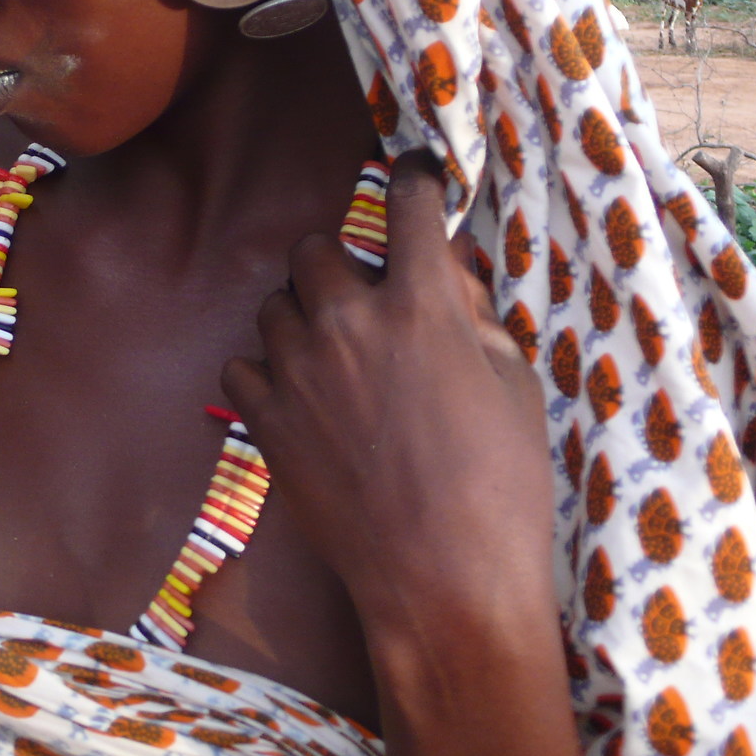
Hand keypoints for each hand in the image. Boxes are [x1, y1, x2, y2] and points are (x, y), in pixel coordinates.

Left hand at [218, 154, 556, 631]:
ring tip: (334, 356)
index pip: (408, 205)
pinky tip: (299, 397)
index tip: (414, 177)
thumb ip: (471, 313)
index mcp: (421, 304)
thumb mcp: (512, 383)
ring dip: (302, 317)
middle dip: (341, 263)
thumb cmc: (500, 484)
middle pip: (316, 248)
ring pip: (274, 304)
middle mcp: (349, 322)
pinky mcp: (264, 418)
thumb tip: (447, 268)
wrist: (442, 578)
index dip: (414, 181)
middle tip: (367, 298)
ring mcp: (298, 369)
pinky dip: (266, 373)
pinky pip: (243, 365)